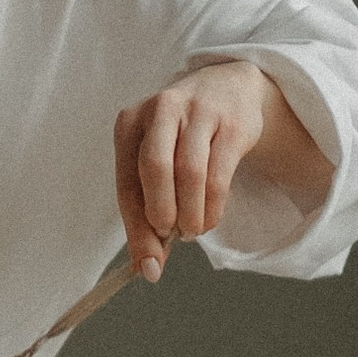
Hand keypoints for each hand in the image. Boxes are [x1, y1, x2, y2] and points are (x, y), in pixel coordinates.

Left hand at [113, 60, 325, 280]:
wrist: (228, 89)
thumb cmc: (182, 136)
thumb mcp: (157, 161)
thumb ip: (149, 209)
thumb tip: (148, 266)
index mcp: (130, 123)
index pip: (127, 183)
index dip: (136, 230)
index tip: (147, 267)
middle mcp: (161, 111)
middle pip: (154, 169)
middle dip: (161, 215)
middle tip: (173, 238)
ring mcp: (198, 113)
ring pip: (190, 173)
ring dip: (191, 214)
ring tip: (192, 231)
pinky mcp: (230, 123)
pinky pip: (219, 175)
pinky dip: (213, 207)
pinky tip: (209, 219)